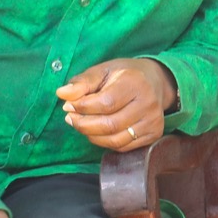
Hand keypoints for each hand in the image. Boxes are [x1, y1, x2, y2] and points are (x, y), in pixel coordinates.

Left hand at [57, 57, 176, 150]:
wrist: (155, 82)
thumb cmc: (124, 75)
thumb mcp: (103, 70)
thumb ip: (82, 82)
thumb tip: (62, 94)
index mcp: (135, 83)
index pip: (105, 103)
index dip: (82, 108)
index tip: (68, 105)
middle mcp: (148, 103)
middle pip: (110, 125)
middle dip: (83, 125)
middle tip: (71, 118)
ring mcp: (153, 121)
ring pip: (115, 140)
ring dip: (92, 136)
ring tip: (82, 124)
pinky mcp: (155, 134)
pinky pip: (123, 146)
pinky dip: (105, 142)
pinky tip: (98, 131)